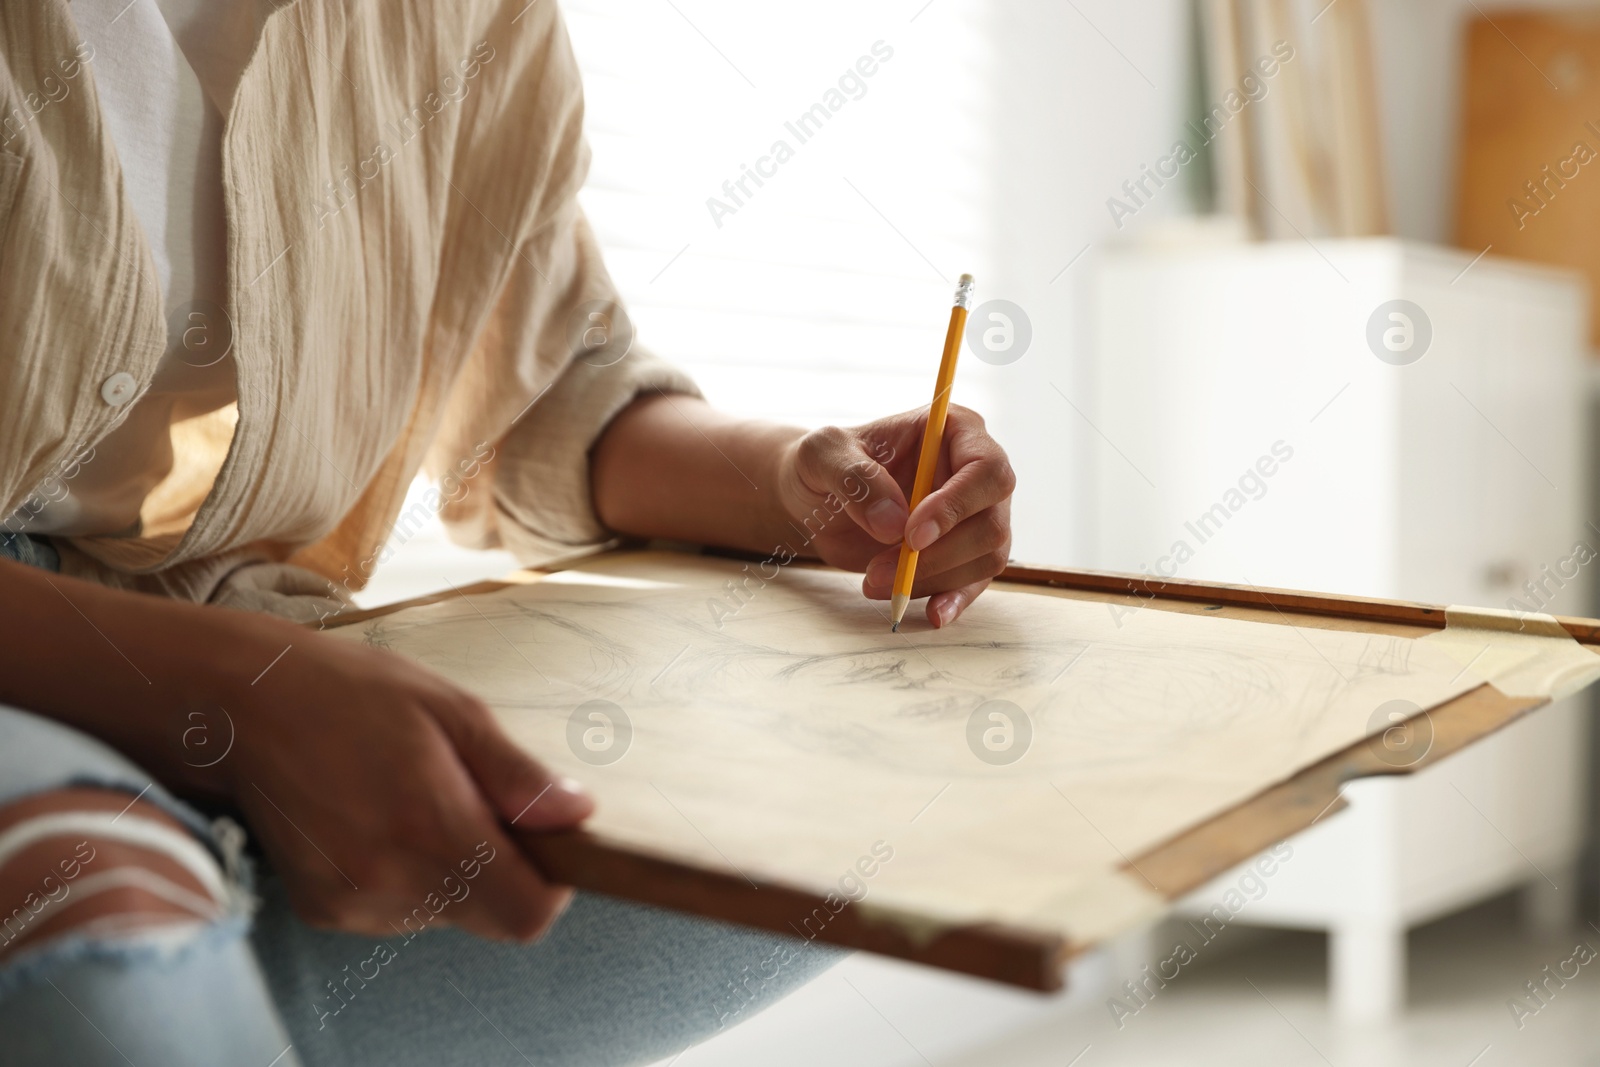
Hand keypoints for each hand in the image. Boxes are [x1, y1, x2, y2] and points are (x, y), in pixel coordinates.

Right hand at [224, 621, 591, 940]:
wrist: (242, 705)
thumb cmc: (354, 694)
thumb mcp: (452, 712)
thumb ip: (518, 775)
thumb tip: (578, 816)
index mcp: (430, 827)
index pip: (527, 913)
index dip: (550, 883)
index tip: (541, 837)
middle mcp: (389, 881)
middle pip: (491, 915)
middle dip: (502, 867)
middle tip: (470, 797)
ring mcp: (351, 903)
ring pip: (447, 913)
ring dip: (453, 868)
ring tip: (413, 797)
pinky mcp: (323, 910)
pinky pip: (399, 910)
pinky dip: (408, 873)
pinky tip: (378, 818)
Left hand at [775, 405, 1015, 626]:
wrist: (817, 496)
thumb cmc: (826, 462)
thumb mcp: (822, 455)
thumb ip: (855, 478)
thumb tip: (894, 524)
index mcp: (955, 430)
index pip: (986, 469)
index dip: (957, 505)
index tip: (912, 535)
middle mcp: (975, 472)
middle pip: (991, 522)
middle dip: (938, 555)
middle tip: (878, 570)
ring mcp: (973, 514)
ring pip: (985, 556)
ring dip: (932, 578)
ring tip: (873, 581)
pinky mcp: (962, 552)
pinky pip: (974, 581)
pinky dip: (953, 600)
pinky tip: (931, 614)